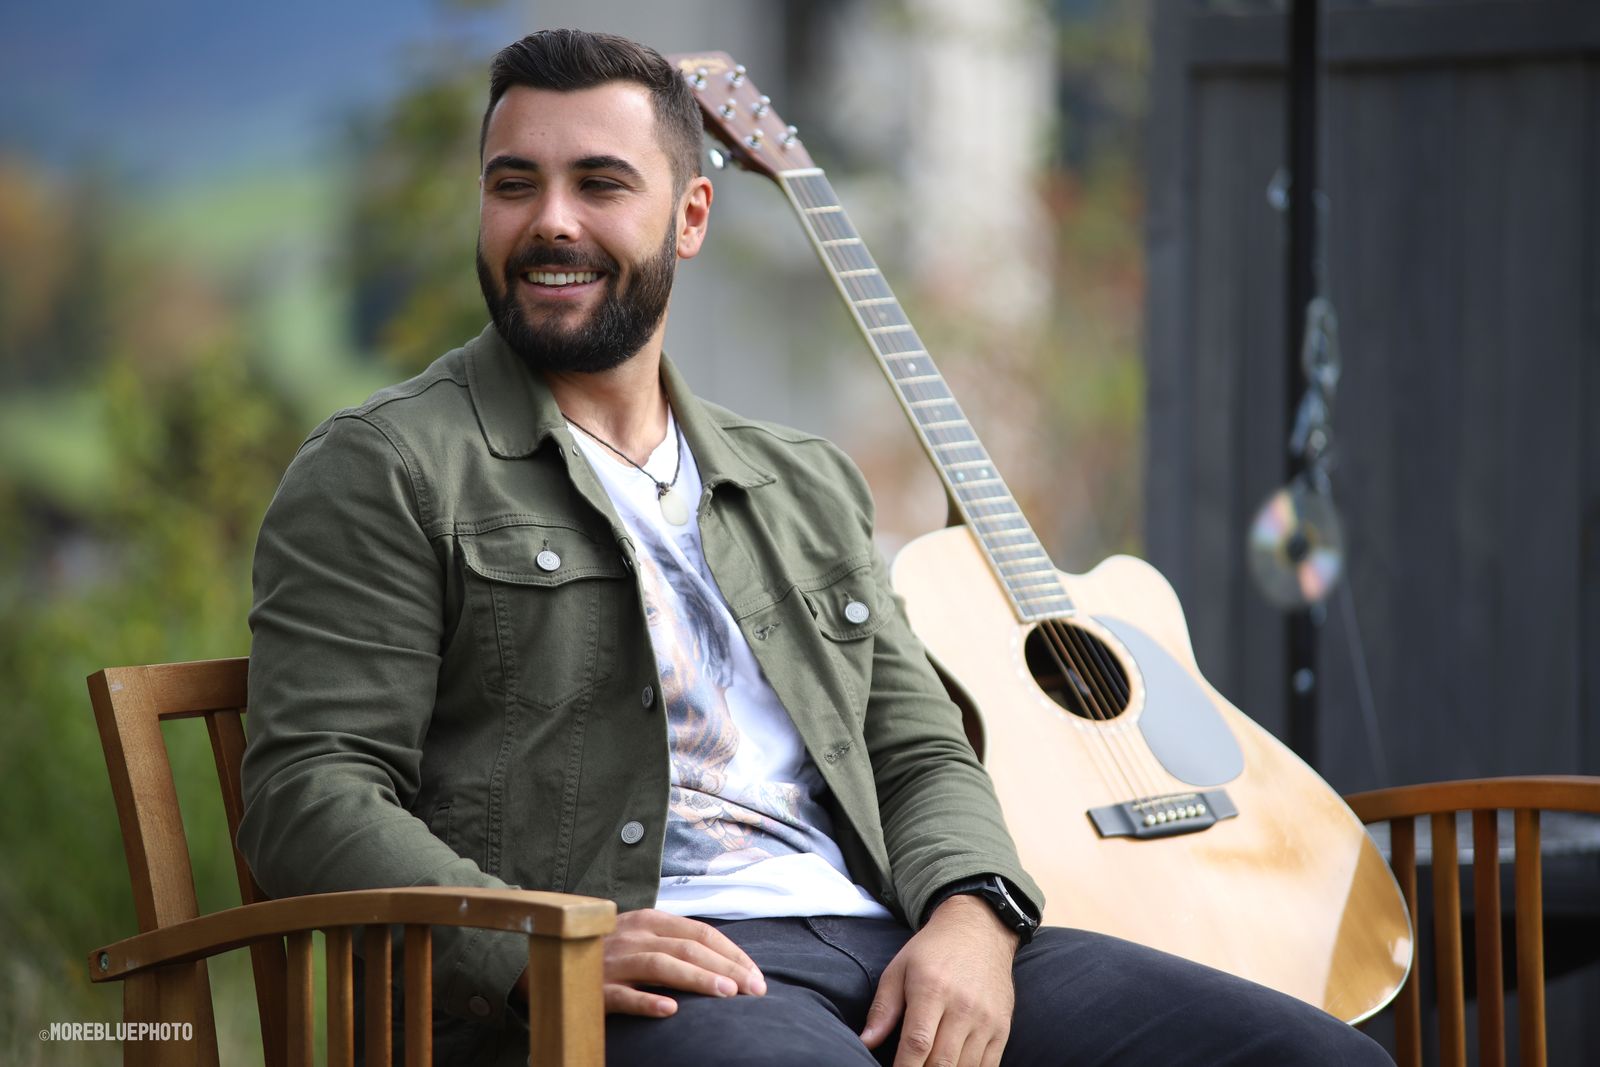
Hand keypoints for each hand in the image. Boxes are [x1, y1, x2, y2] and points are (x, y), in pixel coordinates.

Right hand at [518, 908, 766, 1017]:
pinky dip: (647, 1002)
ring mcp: (613, 961)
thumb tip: (726, 963)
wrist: (548, 960)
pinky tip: (670, 1011)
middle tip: (754, 990)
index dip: (732, 953)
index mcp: (649, 920)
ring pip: (663, 966)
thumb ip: (675, 943)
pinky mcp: (595, 988)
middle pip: (689, 948)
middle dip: (727, 968)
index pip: (700, 932)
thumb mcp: (641, 937)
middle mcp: (634, 935)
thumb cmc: (607, 953)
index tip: (756, 977)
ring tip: (726, 994)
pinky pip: (623, 996)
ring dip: (698, 979)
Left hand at [860, 894, 1019, 1066]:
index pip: (917, 1043)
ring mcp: (986, 1019)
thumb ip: (883, 1008)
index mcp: (932, 990)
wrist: (980, 930)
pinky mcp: (1002, 1027)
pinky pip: (987, 1066)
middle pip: (941, 1063)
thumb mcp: (900, 969)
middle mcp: (963, 1006)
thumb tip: (866, 1042)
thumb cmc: (933, 951)